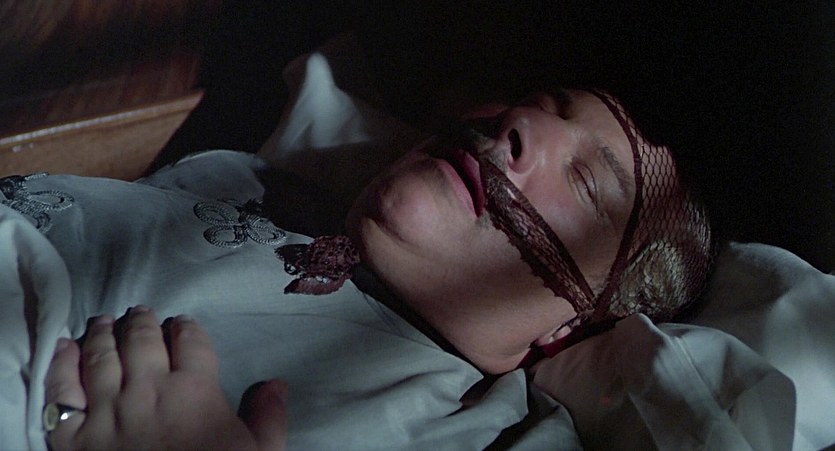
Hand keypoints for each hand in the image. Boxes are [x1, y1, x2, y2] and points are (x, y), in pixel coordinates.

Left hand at [44, 306, 287, 449]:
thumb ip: (269, 418)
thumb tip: (277, 384)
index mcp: (194, 392)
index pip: (189, 341)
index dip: (185, 326)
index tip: (182, 323)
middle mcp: (148, 392)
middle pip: (141, 340)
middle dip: (142, 321)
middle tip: (141, 313)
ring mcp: (107, 413)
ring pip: (101, 356)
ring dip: (102, 333)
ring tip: (105, 321)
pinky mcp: (74, 438)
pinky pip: (62, 392)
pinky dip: (62, 365)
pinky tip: (66, 347)